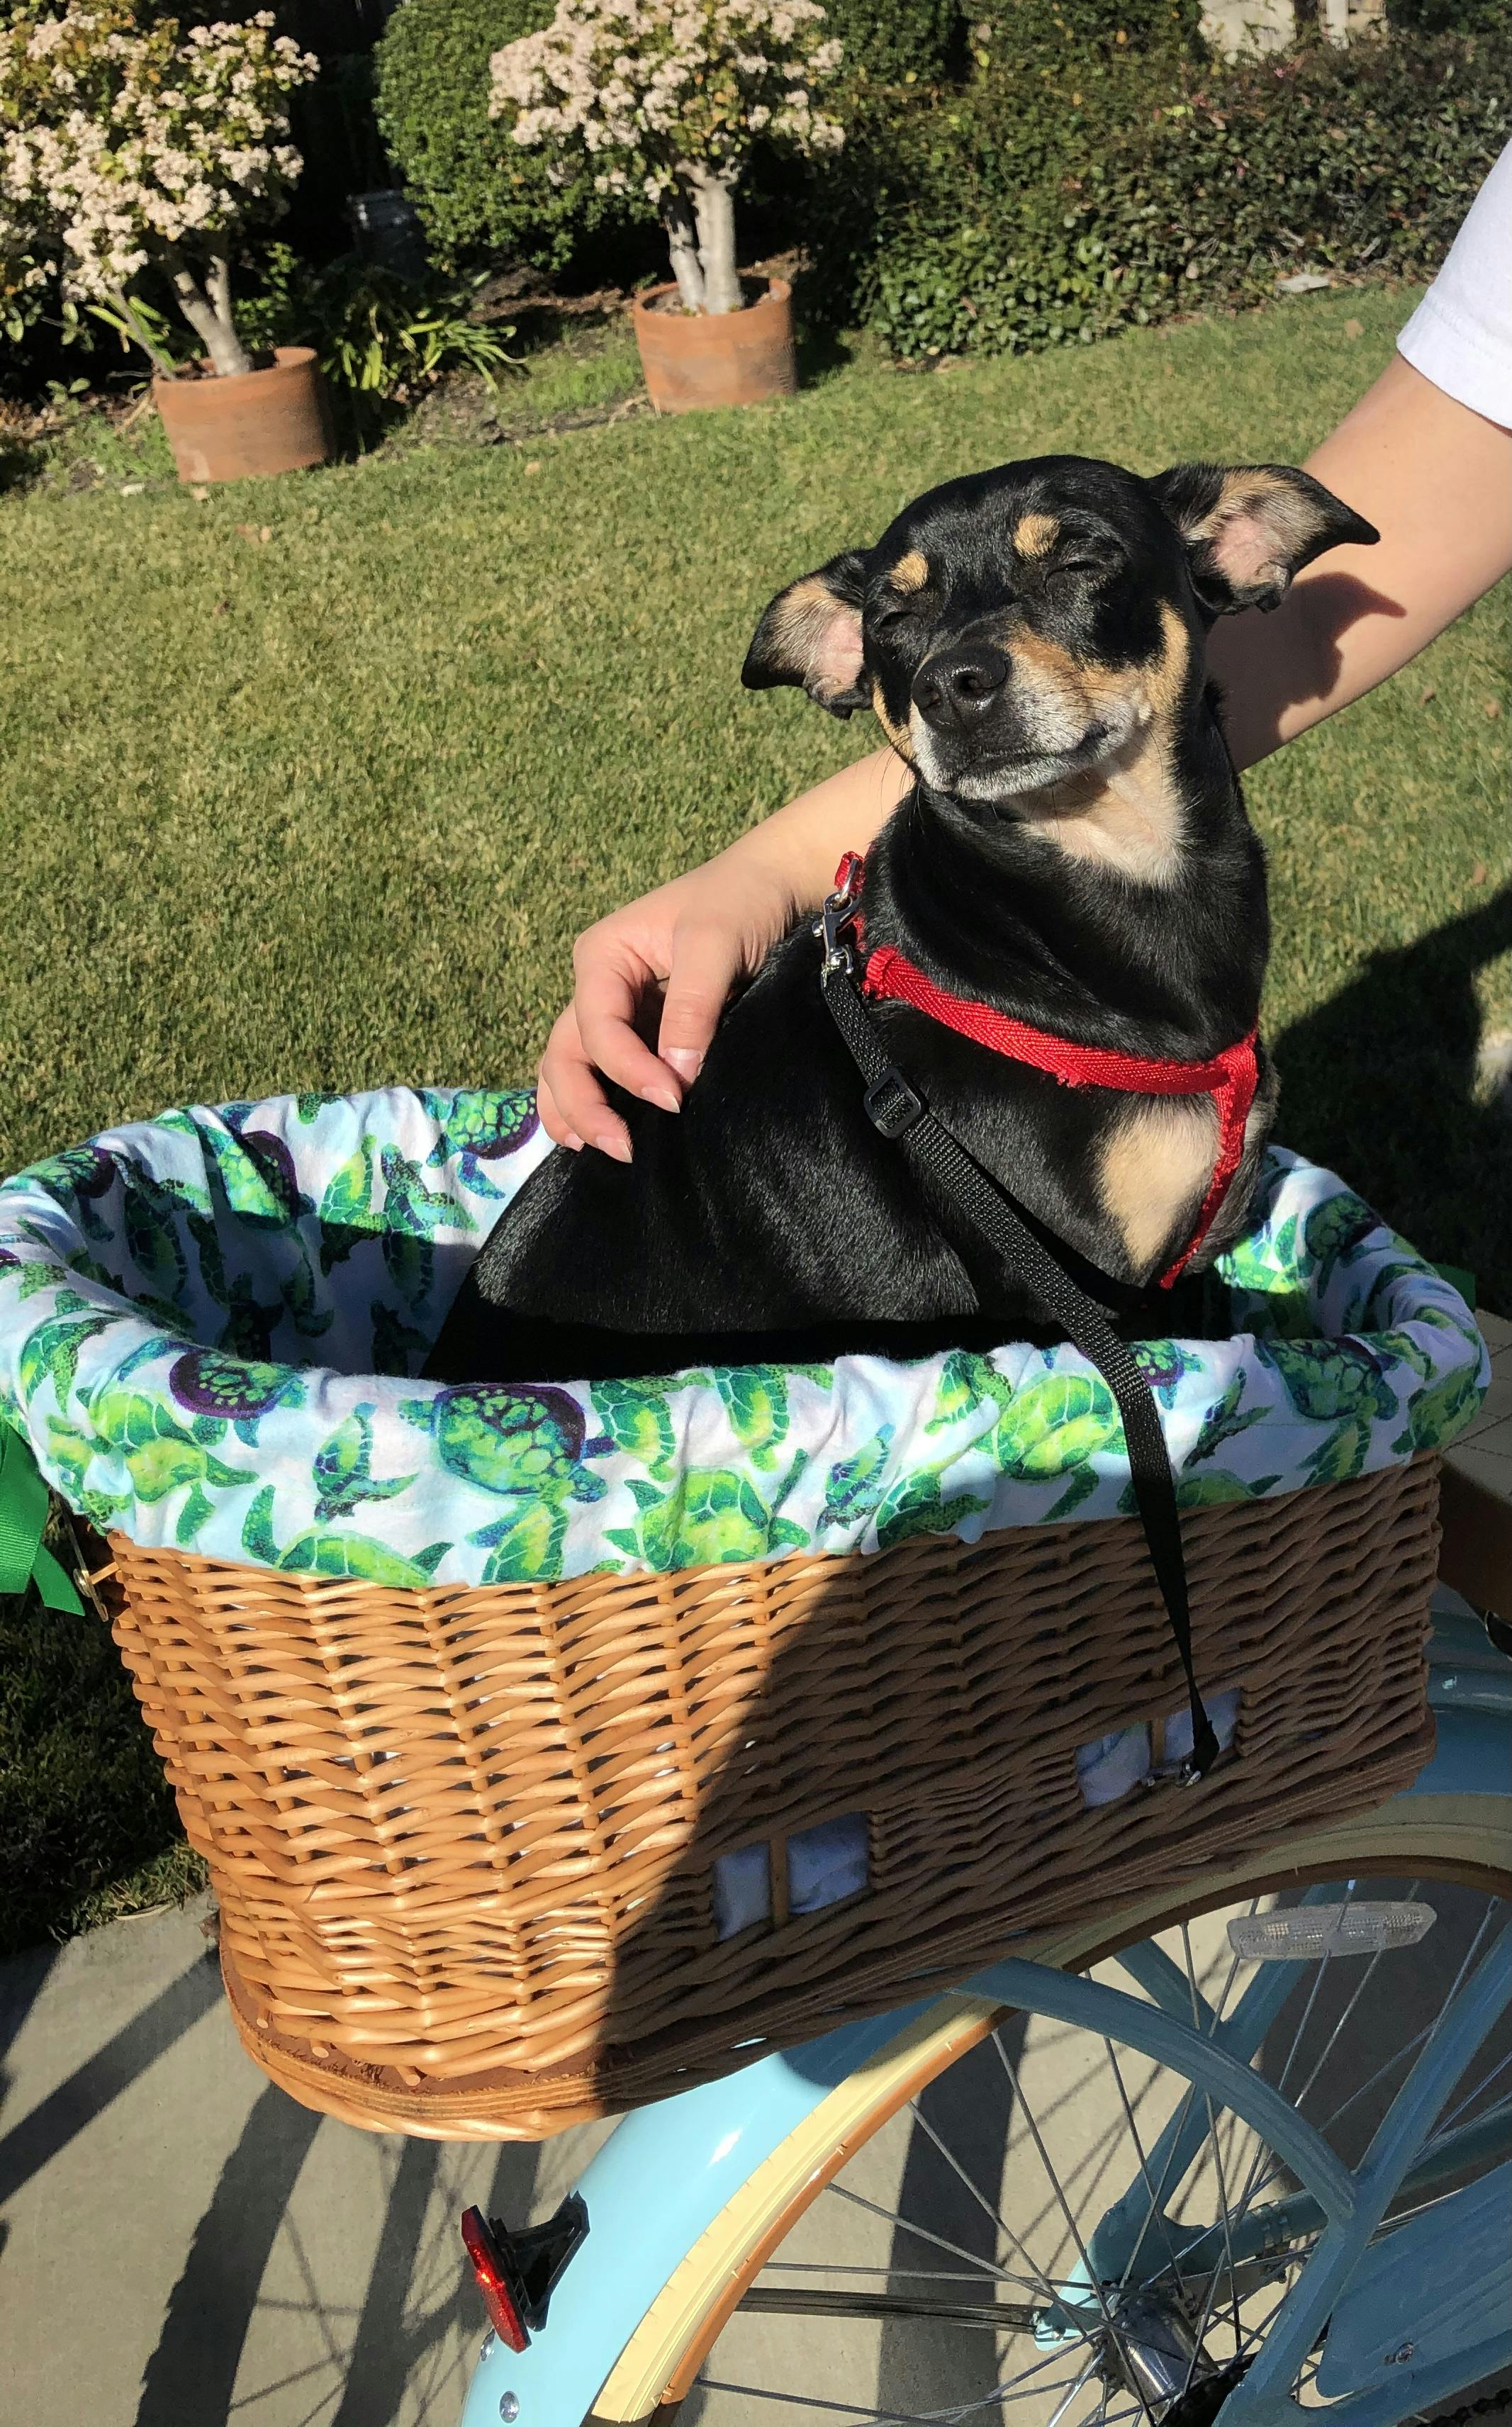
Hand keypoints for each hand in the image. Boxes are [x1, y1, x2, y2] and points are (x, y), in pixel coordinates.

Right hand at [537, 848, 797, 1159]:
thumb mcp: (714, 942)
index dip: (627, 1070)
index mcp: (602, 957)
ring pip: (570, 1065)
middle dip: (584, 1103)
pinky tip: (605, 1133)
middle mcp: (598, 985)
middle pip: (565, 1053)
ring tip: (594, 1150)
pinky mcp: (641, 1028)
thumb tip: (676, 1075)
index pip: (596, 1028)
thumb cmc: (740, 901)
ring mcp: (616, 1009)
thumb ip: (692, 1008)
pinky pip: (603, 1069)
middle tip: (621, 1147)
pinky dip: (595, 1101)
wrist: (771, 885)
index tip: (673, 1098)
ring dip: (574, 1109)